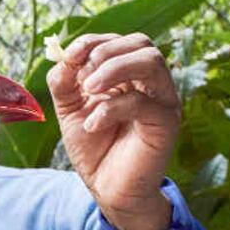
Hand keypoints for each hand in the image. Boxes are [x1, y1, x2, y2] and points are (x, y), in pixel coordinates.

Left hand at [46, 33, 180, 229]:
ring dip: (114, 68)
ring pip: (151, 62)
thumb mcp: (71, 110)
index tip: (70, 55)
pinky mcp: (165, 123)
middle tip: (83, 78)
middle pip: (142, 43)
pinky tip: (93, 126)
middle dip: (106, 52)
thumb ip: (65, 82)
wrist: (107, 188)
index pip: (121, 41)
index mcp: (130, 76)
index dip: (94, 41)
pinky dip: (111, 108)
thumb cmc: (94, 148)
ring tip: (89, 90)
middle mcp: (151, 84)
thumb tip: (63, 58)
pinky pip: (143, 102)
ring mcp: (162, 101)